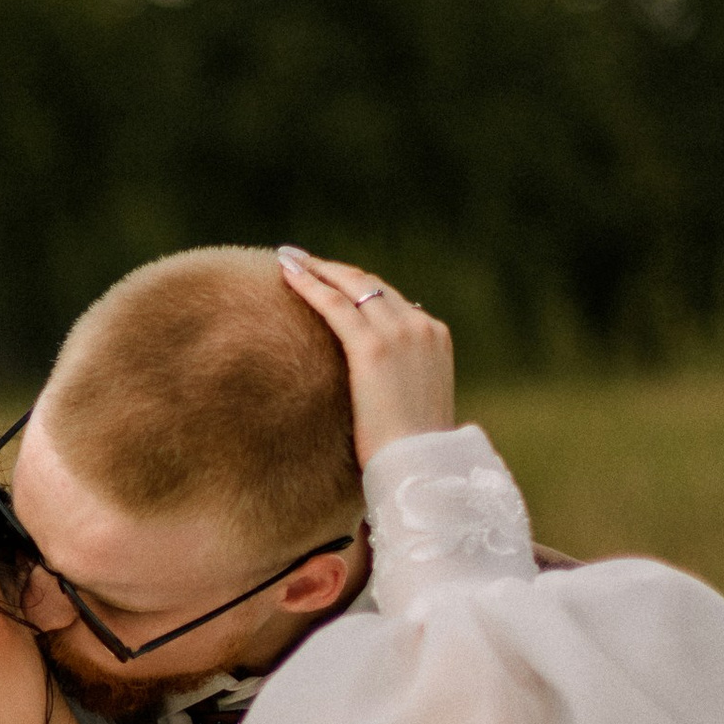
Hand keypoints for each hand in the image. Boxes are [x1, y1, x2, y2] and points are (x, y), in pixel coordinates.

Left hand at [276, 246, 454, 465]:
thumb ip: (402, 376)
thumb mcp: (416, 401)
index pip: (391, 300)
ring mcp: (400, 333)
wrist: (422, 465)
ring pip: (351, 287)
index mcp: (436, 336)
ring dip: (317, 269)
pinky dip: (309, 285)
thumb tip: (378, 376)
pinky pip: (334, 305)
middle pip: (371, 285)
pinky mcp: (372, 347)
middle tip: (302, 259)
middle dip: (334, 270)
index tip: (331, 278)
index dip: (357, 286)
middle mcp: (421, 326)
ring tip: (288, 260)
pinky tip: (286, 274)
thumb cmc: (413, 449)